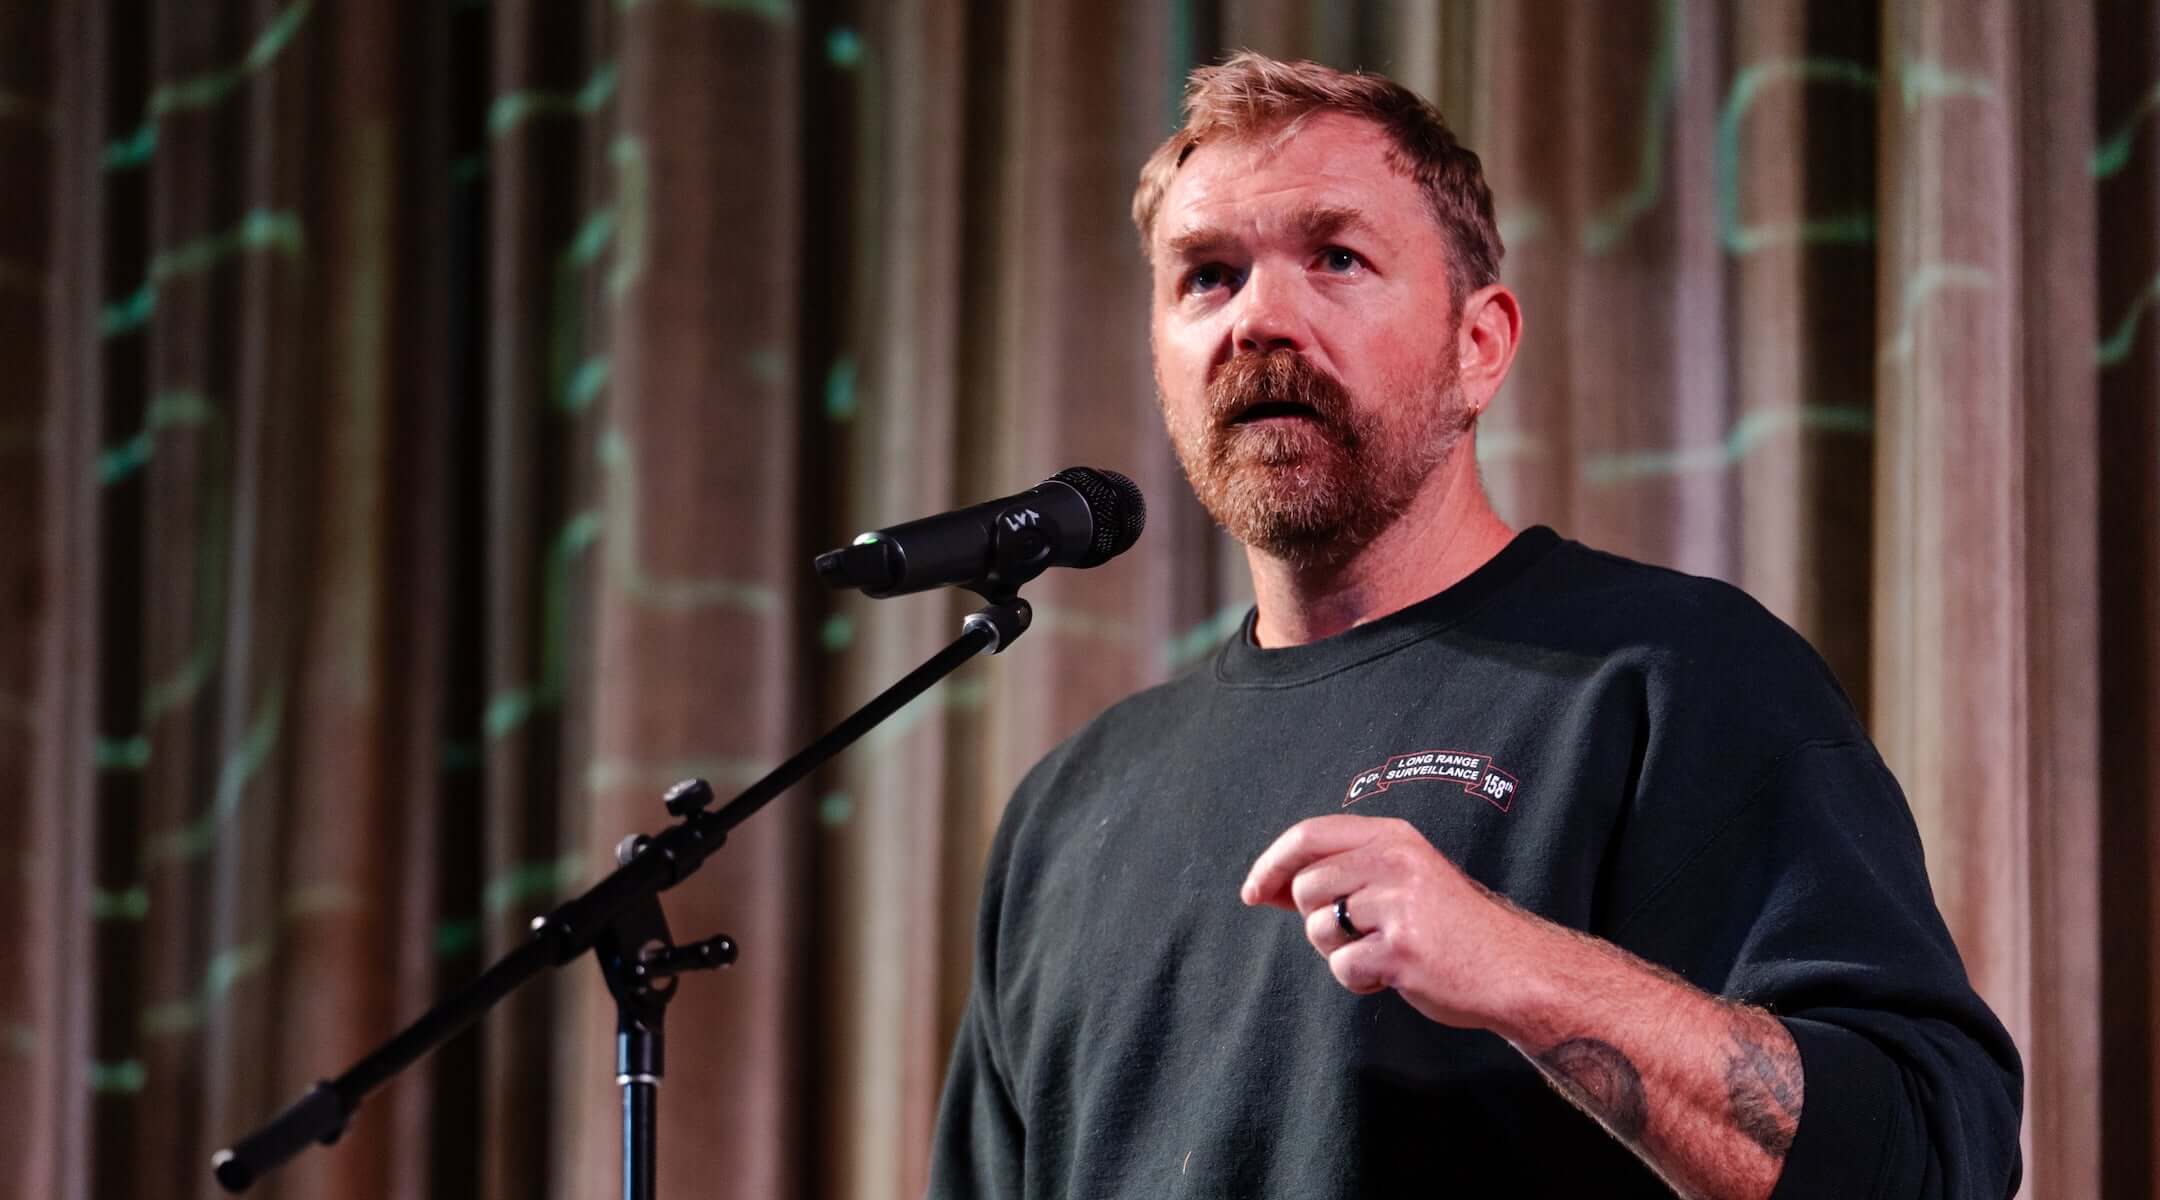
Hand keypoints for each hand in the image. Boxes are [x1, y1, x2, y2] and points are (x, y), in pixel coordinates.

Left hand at [1240, 814, 1542, 1030]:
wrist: (1513, 968)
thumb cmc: (1449, 927)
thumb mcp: (1399, 880)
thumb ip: (1339, 875)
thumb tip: (1264, 886)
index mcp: (1393, 837)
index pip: (1308, 835)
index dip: (1271, 863)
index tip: (1253, 891)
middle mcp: (1395, 861)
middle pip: (1306, 888)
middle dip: (1318, 919)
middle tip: (1360, 933)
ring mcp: (1399, 904)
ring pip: (1319, 929)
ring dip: (1340, 952)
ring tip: (1382, 952)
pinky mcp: (1401, 949)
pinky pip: (1343, 968)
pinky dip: (1359, 980)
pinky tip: (1392, 975)